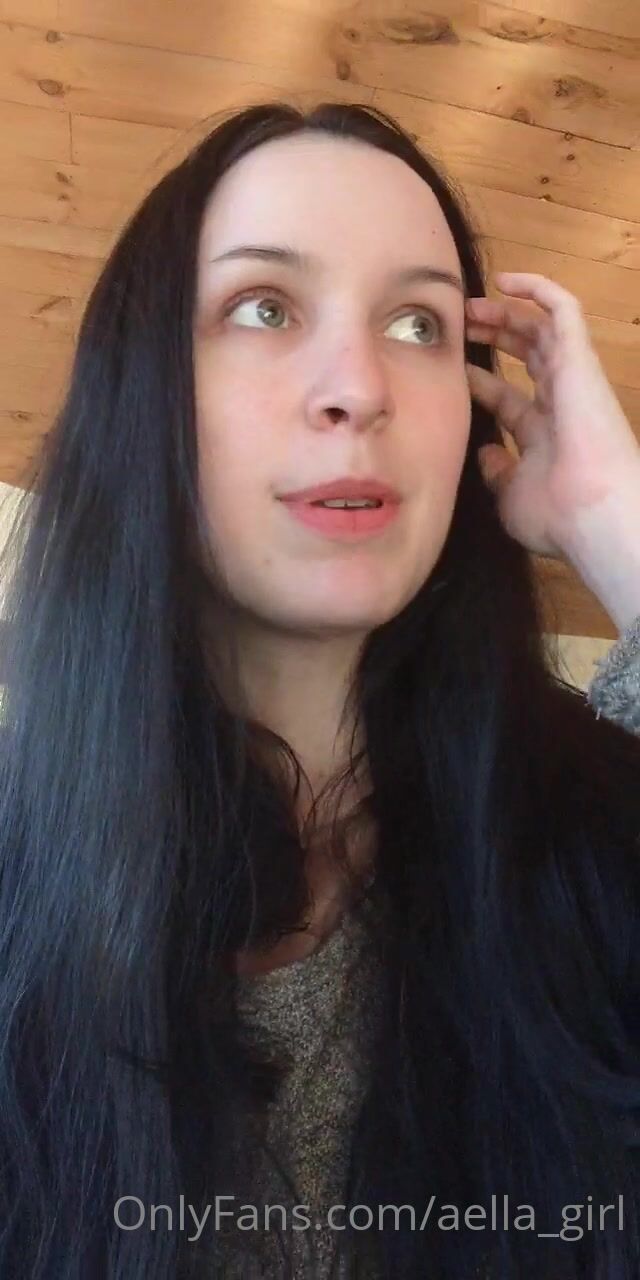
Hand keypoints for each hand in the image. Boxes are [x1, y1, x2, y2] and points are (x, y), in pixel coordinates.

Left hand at [464, 272, 639, 559]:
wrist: (594, 512)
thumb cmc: (556, 514)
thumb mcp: (511, 496)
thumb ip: (498, 473)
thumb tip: (485, 452)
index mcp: (543, 437)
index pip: (508, 398)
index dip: (479, 382)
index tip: (450, 371)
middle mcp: (559, 404)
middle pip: (526, 357)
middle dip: (493, 338)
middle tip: (458, 325)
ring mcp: (572, 380)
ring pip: (541, 329)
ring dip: (506, 312)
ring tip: (471, 303)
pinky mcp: (580, 359)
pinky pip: (564, 309)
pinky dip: (538, 288)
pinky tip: (504, 279)